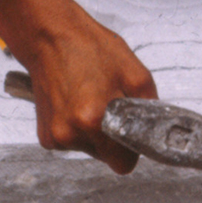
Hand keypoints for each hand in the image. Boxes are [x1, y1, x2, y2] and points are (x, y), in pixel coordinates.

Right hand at [18, 4, 157, 174]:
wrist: (49, 38)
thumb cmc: (90, 49)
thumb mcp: (135, 73)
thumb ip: (150, 108)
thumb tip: (156, 131)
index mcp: (94, 119)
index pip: (123, 164)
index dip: (131, 149)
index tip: (130, 132)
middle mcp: (71, 132)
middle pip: (107, 157)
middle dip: (113, 138)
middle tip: (109, 105)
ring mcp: (55, 136)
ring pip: (90, 150)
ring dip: (95, 132)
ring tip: (91, 100)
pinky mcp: (45, 136)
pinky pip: (73, 142)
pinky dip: (78, 129)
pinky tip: (75, 104)